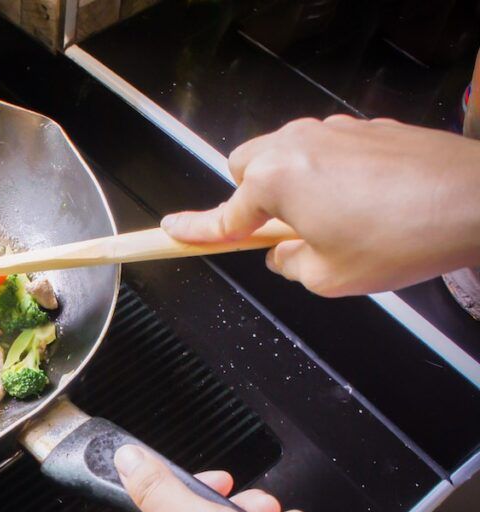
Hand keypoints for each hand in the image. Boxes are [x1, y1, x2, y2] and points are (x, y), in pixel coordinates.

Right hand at [161, 116, 479, 296]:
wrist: (476, 202)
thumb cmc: (402, 238)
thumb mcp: (328, 278)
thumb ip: (288, 264)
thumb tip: (283, 252)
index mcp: (275, 180)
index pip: (221, 216)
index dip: (192, 230)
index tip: (167, 232)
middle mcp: (297, 144)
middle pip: (245, 167)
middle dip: (251, 199)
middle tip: (277, 234)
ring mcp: (333, 131)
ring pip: (286, 154)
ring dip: (291, 186)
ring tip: (330, 223)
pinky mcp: (366, 128)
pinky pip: (325, 150)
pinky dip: (327, 176)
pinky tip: (363, 205)